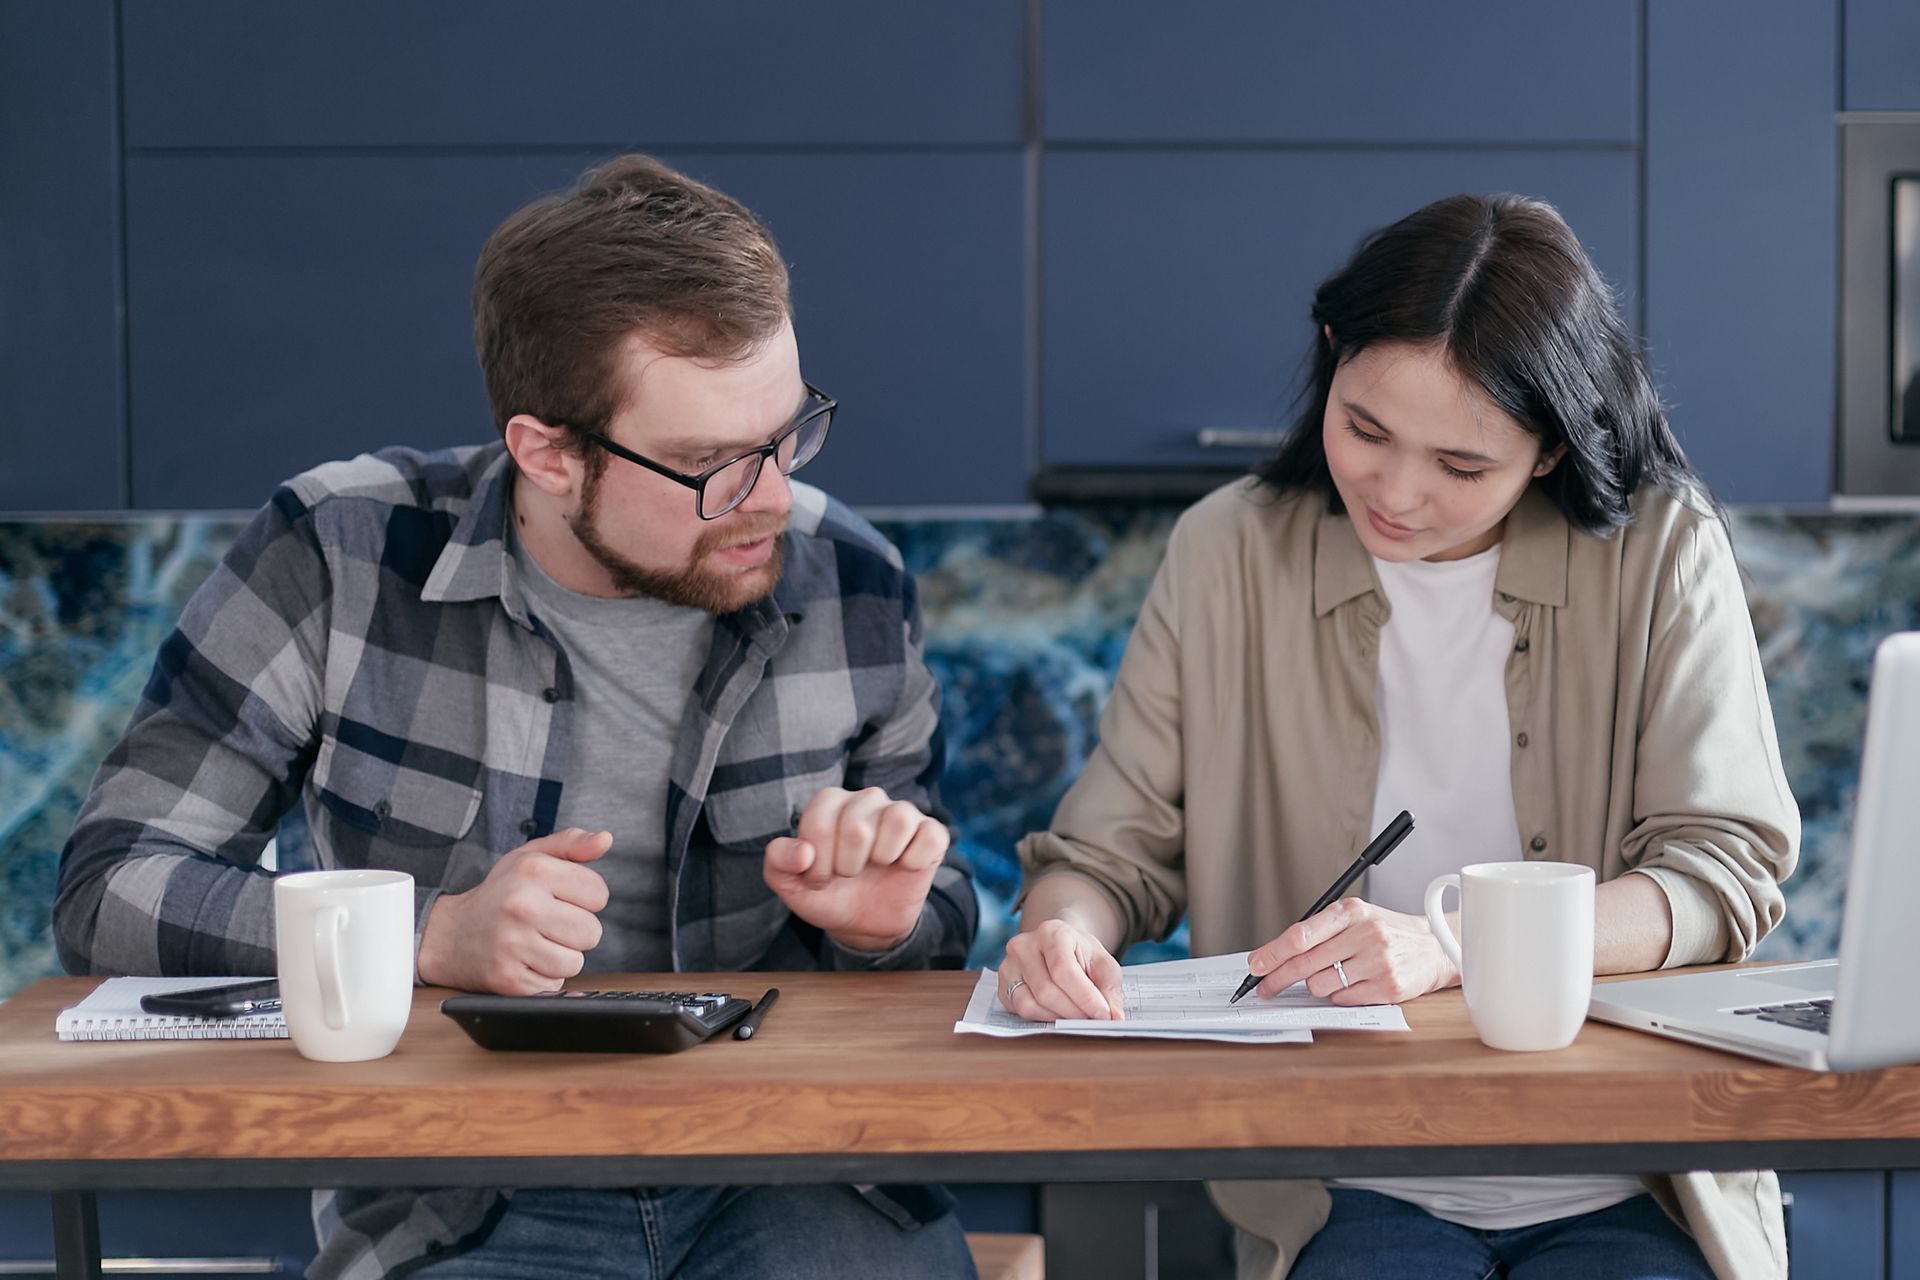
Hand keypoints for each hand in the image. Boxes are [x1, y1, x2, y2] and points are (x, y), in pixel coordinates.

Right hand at [417, 827, 610, 994]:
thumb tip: (605, 839)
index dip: (585, 899)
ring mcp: (514, 944)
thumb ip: (571, 844)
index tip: (562, 900)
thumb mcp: (529, 858)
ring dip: (561, 957)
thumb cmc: (498, 894)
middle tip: (548, 924)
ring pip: (575, 962)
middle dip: (575, 931)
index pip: (598, 894)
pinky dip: (543, 977)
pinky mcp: (508, 978)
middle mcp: (523, 906)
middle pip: (591, 932)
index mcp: (534, 870)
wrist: (448, 935)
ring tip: (535, 943)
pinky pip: (554, 984)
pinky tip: (523, 960)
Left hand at [763, 787, 947, 951]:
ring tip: (876, 867)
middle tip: (848, 875)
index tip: (820, 877)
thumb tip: (802, 853)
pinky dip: (914, 860)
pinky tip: (904, 867)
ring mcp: (901, 812)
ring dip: (881, 858)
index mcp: (831, 802)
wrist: (862, 923)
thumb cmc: (827, 893)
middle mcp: (867, 798)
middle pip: (856, 827)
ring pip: (896, 820)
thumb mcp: (790, 885)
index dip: (817, 863)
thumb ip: (778, 862)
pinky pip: (928, 835)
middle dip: (847, 866)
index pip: (820, 823)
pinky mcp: (930, 832)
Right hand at [1000, 918, 1125, 1019]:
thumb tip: (1114, 1017)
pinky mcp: (1002, 984)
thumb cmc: (1081, 954)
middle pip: (1046, 991)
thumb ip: (1110, 989)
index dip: (1085, 997)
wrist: (1059, 945)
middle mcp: (1024, 945)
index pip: (1064, 970)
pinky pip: (1019, 1010)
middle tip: (1092, 1020)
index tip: (1104, 1015)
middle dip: (1074, 1012)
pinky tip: (1057, 1012)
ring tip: (1076, 1016)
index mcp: (1052, 932)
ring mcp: (1008, 964)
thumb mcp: (1104, 964)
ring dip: (1058, 1017)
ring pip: (1030, 1004)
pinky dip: (1042, 1018)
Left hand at [1244, 897, 1458, 1004]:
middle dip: (1278, 978)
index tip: (1255, 965)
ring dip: (1318, 985)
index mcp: (1351, 911)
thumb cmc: (1386, 932)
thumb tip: (1275, 955)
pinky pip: (1343, 999)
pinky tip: (1354, 984)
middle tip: (1265, 987)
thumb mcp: (1354, 918)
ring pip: (1321, 984)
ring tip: (1336, 974)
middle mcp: (1365, 934)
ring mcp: (1378, 961)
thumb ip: (1320, 932)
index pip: (1301, 935)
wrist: (1433, 946)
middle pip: (1305, 963)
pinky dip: (1340, 995)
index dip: (1273, 953)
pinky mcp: (1389, 987)